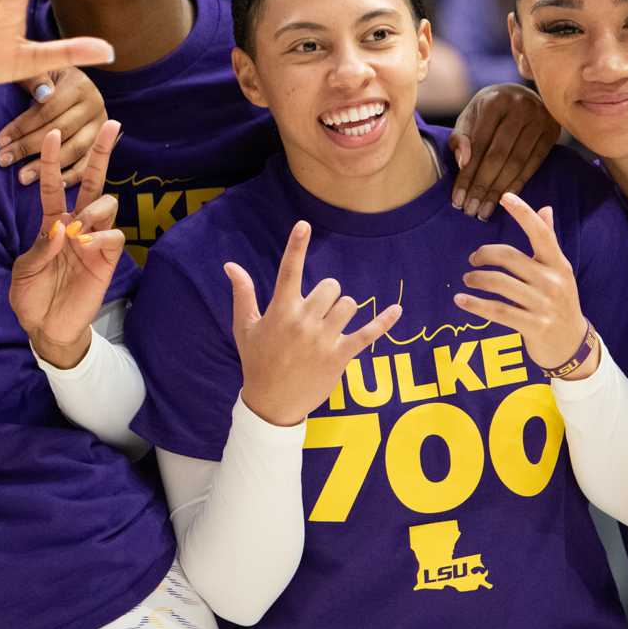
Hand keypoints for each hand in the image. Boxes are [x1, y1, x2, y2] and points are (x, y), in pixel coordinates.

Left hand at [0, 68, 107, 184]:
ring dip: (47, 166)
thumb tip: (42, 94)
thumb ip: (35, 78)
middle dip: (29, 147)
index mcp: (80, 85)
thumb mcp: (38, 69)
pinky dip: (71, 176)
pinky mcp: (104, 145)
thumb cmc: (45, 79)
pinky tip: (51, 184)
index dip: (23, 126)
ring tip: (22, 176)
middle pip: (60, 131)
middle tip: (4, 160)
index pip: (48, 110)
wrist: (69, 85)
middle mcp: (96, 105)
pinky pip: (87, 164)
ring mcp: (101, 127)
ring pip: (74, 149)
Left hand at [8, 124, 126, 366]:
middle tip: (111, 123)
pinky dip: (102, 234)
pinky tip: (89, 244)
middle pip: (92, 181)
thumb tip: (62, 226)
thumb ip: (42, 247)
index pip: (51, 185)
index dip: (50, 160)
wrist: (47, 328)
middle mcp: (76, 225)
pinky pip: (114, 234)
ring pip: (107, 203)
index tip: (50, 132)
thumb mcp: (24, 270)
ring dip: (94, 207)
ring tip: (80, 229)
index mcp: (52, 223)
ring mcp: (94, 240)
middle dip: (101, 153)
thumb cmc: (31, 297)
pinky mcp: (108, 258)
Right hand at [230, 222, 401, 426]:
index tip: (304, 225)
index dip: (296, 246)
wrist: (271, 404)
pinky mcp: (340, 356)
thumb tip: (230, 265)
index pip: (289, 271)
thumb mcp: (245, 327)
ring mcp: (324, 340)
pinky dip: (384, 322)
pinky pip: (368, 334)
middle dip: (327, 294)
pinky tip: (397, 310)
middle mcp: (303, 322)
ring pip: (348, 305)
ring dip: (342, 309)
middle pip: (330, 287)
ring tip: (330, 325)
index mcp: (280, 311)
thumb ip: (243, 293)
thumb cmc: (257, 362)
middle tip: (316, 311)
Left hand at [449, 84, 559, 219]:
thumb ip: (460, 138)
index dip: (466, 174)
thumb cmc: (489, 111)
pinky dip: (518, 184)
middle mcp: (519, 106)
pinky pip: (534, 163)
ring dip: (499, 191)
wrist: (520, 95)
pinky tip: (506, 200)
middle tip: (471, 211)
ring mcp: (539, 118)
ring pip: (516, 162)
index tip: (457, 200)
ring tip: (484, 211)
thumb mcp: (470, 118)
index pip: (478, 145)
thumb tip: (462, 162)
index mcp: (494, 101)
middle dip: (482, 186)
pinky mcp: (553, 130)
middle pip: (498, 155)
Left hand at [456, 193, 593, 375]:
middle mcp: (552, 281)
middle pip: (510, 258)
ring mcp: (543, 305)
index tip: (505, 197)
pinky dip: (474, 304)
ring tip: (468, 279)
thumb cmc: (561, 302)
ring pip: (500, 284)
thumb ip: (549, 241)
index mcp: (559, 264)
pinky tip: (460, 300)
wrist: (573, 345)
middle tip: (473, 260)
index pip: (541, 233)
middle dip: (485, 255)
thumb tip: (545, 208)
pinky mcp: (533, 326)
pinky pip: (497, 311)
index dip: (523, 213)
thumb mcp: (560, 272)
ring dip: (477, 279)